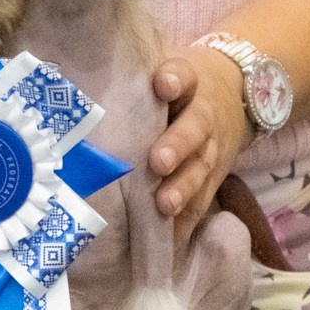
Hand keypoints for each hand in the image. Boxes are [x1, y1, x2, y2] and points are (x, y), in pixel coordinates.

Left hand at [149, 46, 248, 246]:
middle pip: (195, 128)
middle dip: (177, 145)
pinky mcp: (216, 176)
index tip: (163, 82)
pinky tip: (170, 240)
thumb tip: (71, 79)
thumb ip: (133, 76)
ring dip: (184, 187)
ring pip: (202, 167)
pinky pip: (204, 199)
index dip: (175, 78)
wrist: (237, 92)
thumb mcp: (166, 69)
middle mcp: (204, 115)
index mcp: (190, 82)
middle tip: (157, 161)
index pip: (184, 74)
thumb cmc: (179, 85)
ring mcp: (214, 148)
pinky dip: (187, 220)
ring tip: (165, 204)